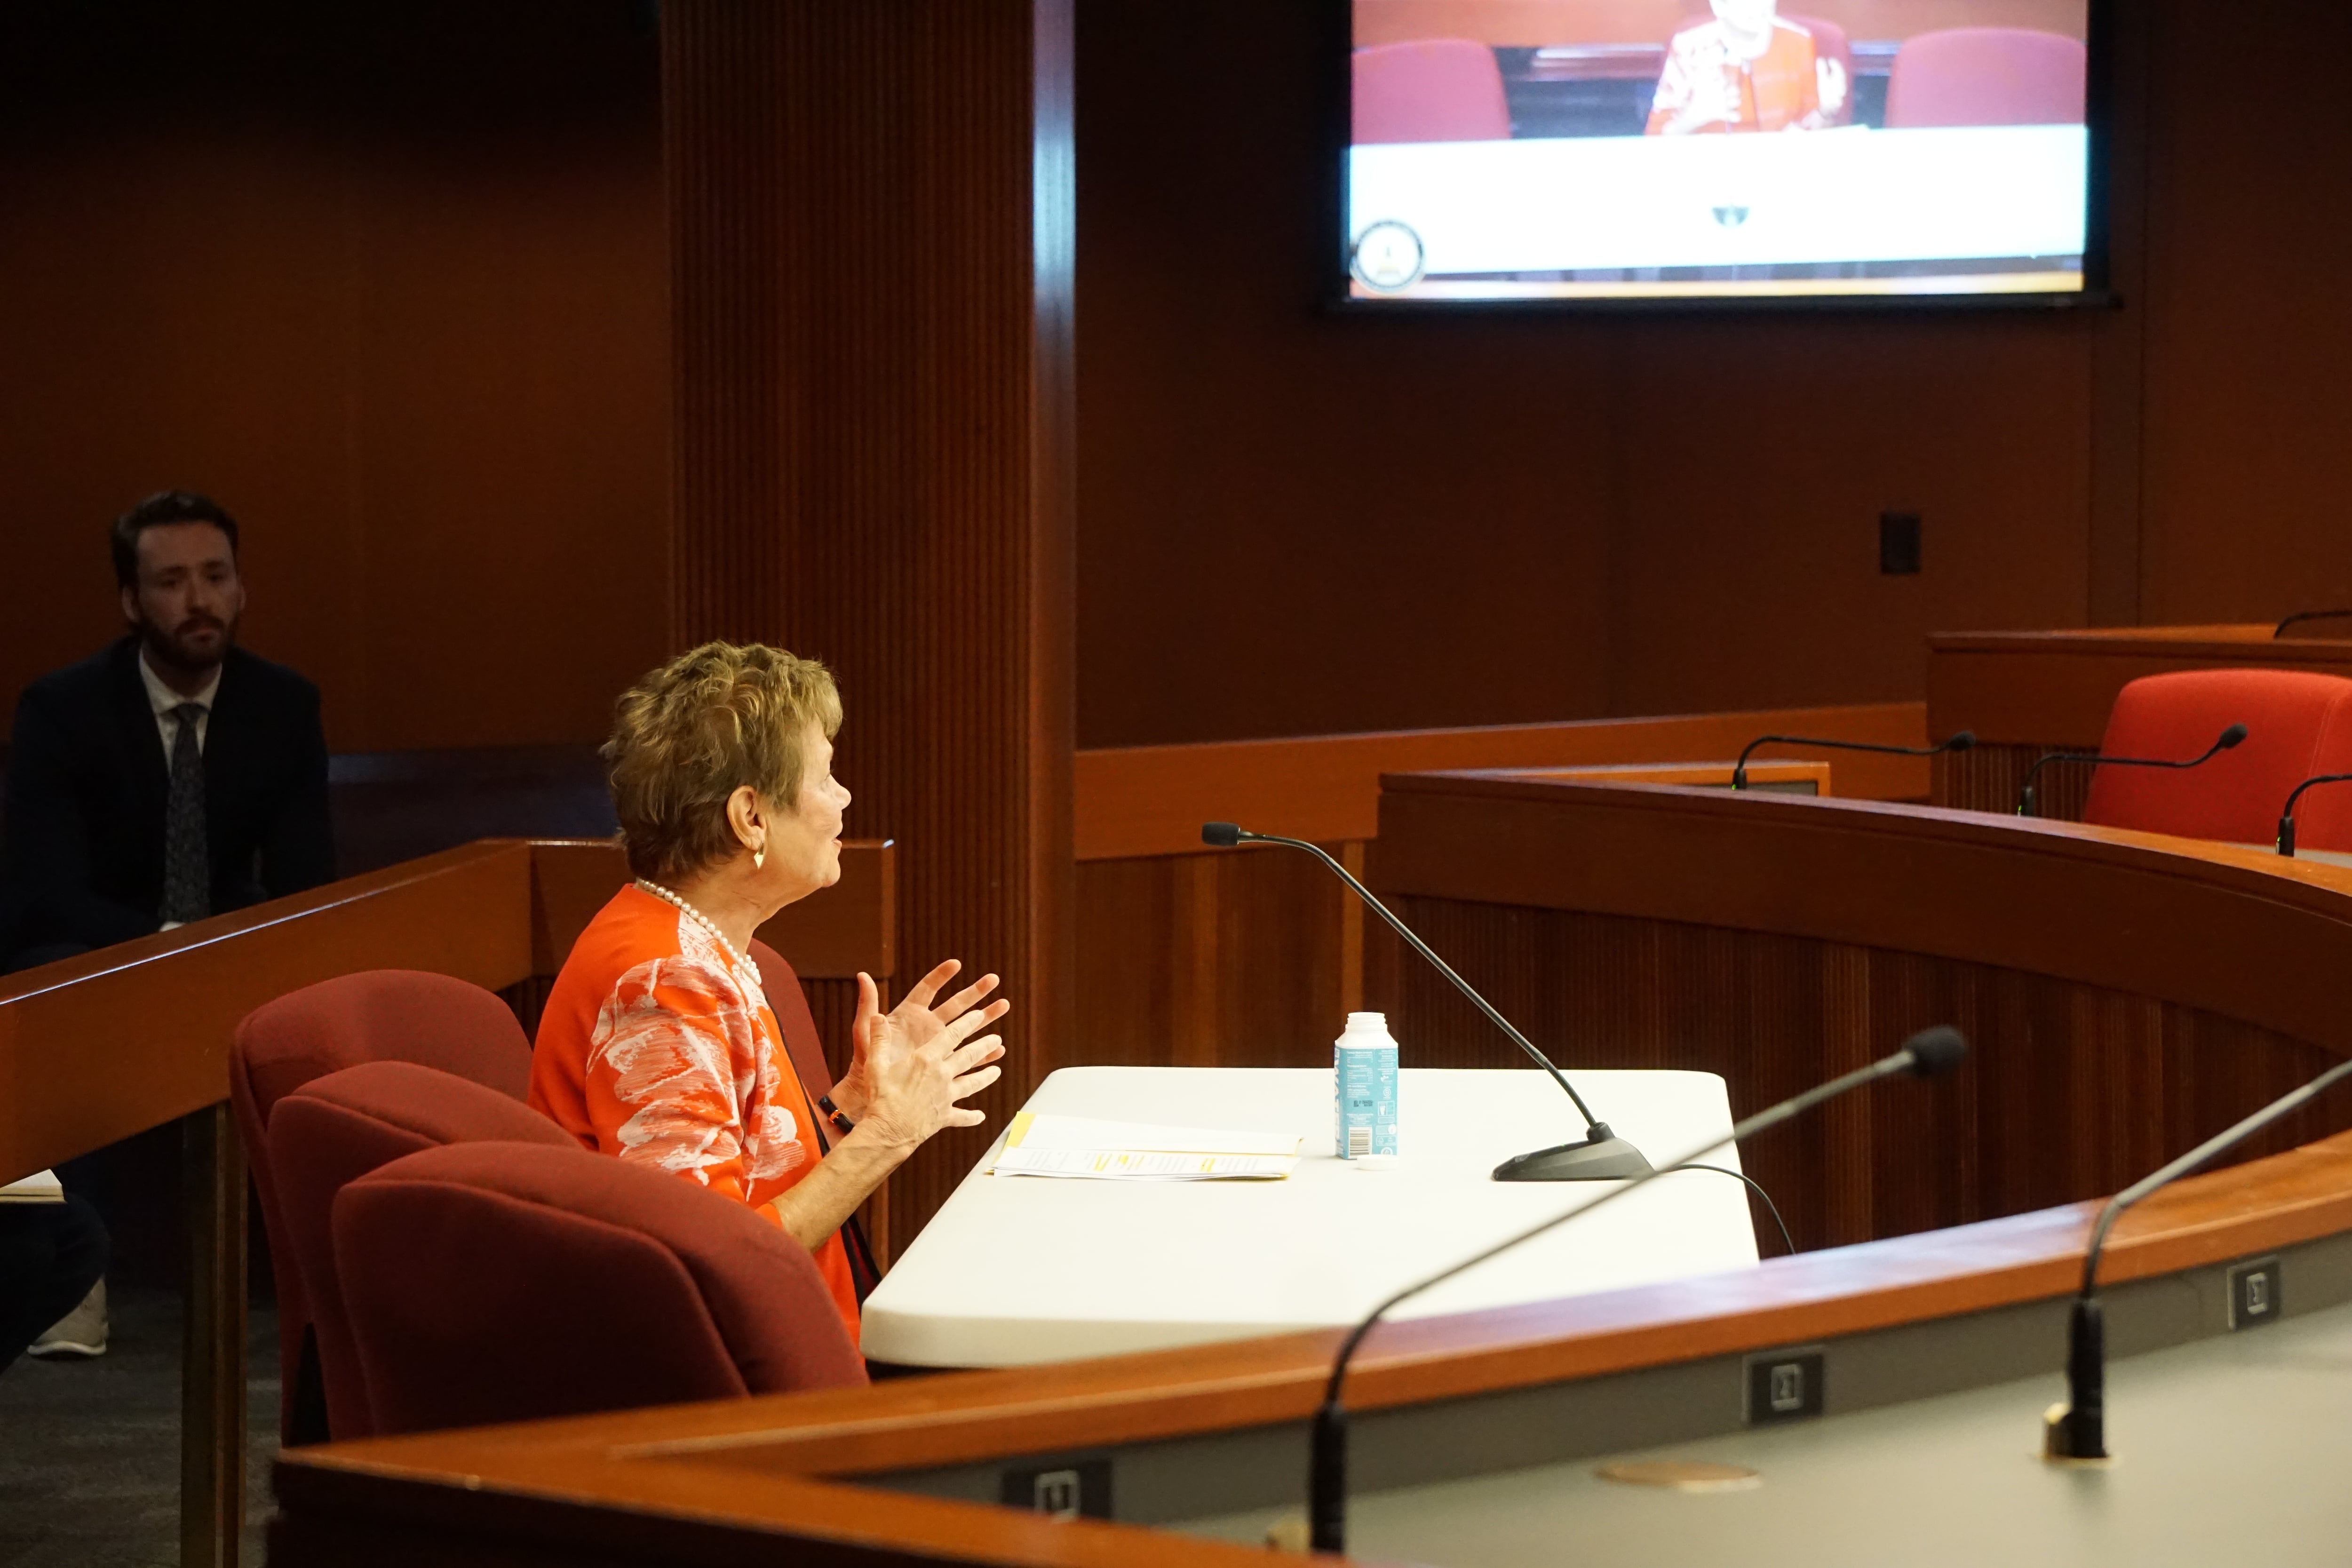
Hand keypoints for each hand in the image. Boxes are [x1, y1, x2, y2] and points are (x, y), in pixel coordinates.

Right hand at [846, 959, 1007, 1150]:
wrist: (889, 1131)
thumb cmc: (881, 1096)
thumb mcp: (875, 1063)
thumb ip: (879, 1038)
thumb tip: (878, 1017)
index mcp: (926, 1059)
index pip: (952, 1036)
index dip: (966, 1023)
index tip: (978, 1015)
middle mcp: (942, 1075)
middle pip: (968, 1057)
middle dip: (984, 1046)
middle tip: (997, 1039)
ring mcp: (946, 1097)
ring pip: (972, 1083)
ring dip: (985, 1076)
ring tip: (997, 1071)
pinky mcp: (945, 1117)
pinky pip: (962, 1116)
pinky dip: (972, 1116)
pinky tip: (981, 1116)